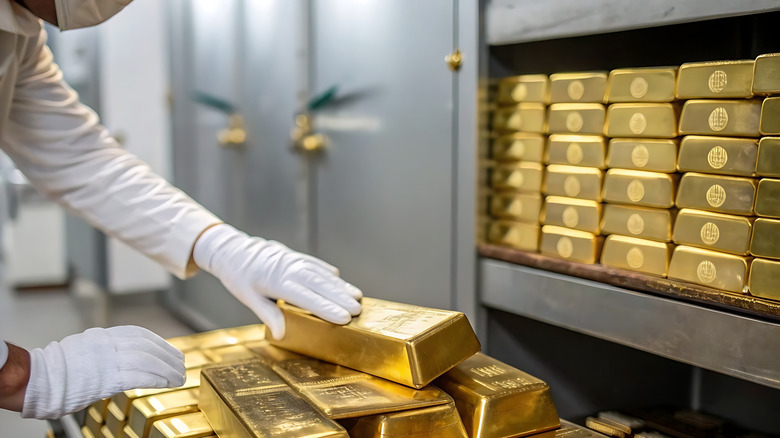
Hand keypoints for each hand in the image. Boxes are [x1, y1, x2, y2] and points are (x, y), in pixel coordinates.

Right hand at [22, 326, 184, 419]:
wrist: (37, 379)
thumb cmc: (56, 370)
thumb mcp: (84, 348)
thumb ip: (105, 349)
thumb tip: (123, 357)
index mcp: (103, 336)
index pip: (139, 334)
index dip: (158, 342)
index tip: (170, 350)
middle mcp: (108, 344)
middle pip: (148, 346)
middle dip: (168, 355)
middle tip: (181, 363)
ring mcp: (108, 360)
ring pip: (148, 361)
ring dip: (167, 369)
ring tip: (179, 376)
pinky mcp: (108, 378)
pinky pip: (140, 376)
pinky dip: (157, 379)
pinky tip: (167, 382)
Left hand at [193, 224, 362, 338]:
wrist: (235, 250)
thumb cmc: (240, 278)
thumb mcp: (250, 298)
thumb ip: (269, 315)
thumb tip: (281, 335)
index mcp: (277, 282)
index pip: (307, 298)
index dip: (326, 308)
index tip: (344, 317)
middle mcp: (290, 270)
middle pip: (320, 286)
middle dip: (340, 298)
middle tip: (358, 309)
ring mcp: (295, 261)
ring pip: (322, 275)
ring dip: (340, 286)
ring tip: (357, 297)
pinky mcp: (296, 257)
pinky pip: (316, 265)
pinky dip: (329, 273)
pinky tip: (341, 281)